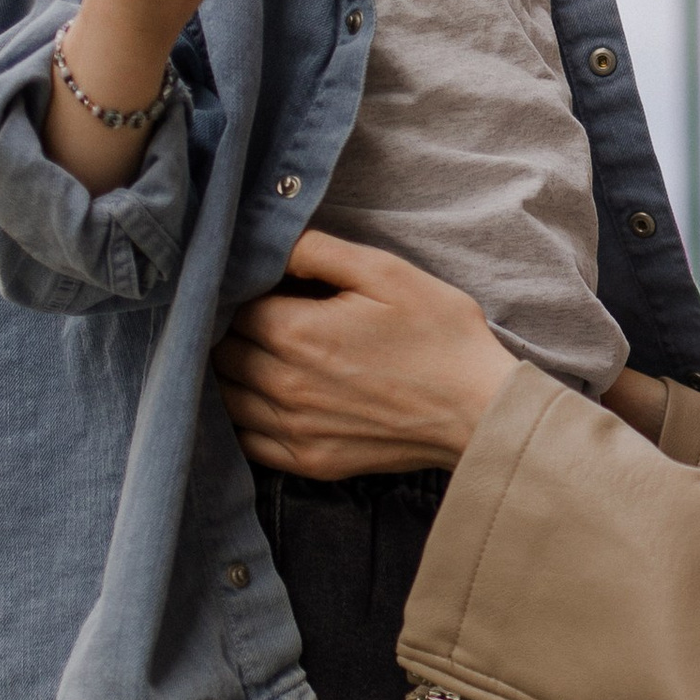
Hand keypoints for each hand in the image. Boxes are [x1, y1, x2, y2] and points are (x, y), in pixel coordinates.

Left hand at [214, 230, 517, 474]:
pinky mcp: (309, 461)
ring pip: (224, 396)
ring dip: (229, 372)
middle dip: (225, 328)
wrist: (481, 409)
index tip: (254, 283)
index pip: (227, 304)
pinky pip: (247, 441)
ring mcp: (294, 429)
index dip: (235, 289)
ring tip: (254, 352)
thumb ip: (317, 250)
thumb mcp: (386, 272)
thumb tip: (265, 238)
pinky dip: (241, 417)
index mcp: (295, 332)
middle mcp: (282, 385)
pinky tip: (261, 398)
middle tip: (254, 314)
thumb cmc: (440, 334)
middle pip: (218, 350)